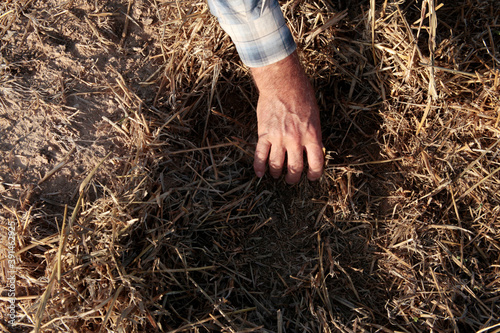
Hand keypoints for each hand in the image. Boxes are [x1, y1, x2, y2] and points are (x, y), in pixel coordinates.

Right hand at [251, 51, 323, 183]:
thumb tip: (312, 149)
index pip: (316, 163)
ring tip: (276, 174)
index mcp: (312, 136)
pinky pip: (260, 156)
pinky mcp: (264, 134)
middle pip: (295, 168)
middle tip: (291, 179)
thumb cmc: (301, 94)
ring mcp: (279, 138)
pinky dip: (259, 167)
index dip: (314, 174)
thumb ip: (313, 134)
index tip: (311, 178)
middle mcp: (296, 140)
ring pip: (276, 165)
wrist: (282, 82)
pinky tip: (259, 174)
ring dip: (276, 173)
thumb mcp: (315, 115)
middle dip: (293, 178)